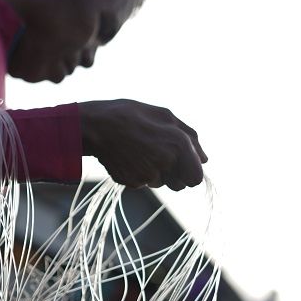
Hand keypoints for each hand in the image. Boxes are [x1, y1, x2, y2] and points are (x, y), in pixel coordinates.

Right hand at [78, 99, 207, 190]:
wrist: (95, 126)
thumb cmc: (131, 115)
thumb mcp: (165, 116)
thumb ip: (190, 138)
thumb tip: (205, 160)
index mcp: (178, 145)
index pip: (196, 178)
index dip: (191, 172)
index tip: (183, 165)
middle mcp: (165, 163)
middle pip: (180, 185)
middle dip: (174, 174)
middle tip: (159, 155)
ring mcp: (146, 175)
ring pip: (160, 183)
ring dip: (156, 172)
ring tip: (140, 151)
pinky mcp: (130, 182)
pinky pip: (142, 183)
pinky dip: (138, 173)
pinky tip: (129, 157)